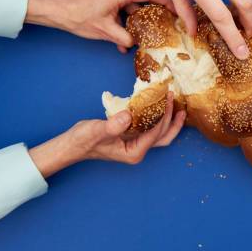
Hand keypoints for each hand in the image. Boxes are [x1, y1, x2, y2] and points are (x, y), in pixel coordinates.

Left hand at [25, 0, 173, 52]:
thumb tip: (136, 45)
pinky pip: (125, 10)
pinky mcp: (109, 1)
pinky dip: (129, 22)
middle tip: (171, 19)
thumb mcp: (105, 31)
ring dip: (141, 19)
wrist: (59, 12)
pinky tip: (126, 40)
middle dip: (159, 8)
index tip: (178, 10)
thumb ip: (124, 38)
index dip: (167, 1)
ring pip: (136, 5)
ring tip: (149, 33)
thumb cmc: (79, 18)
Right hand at [29, 93, 185, 177]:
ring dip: (170, 120)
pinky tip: (160, 107)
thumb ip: (112, 125)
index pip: (155, 133)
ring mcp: (137, 145)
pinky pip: (152, 129)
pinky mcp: (134, 138)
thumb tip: (127, 116)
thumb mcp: (96, 131)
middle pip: (163, 136)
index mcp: (134, 152)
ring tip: (178, 106)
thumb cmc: (83, 141)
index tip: (165, 99)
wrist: (73, 145)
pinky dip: (159, 118)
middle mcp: (139, 150)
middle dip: (171, 118)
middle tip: (173, 98)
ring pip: (161, 134)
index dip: (162, 116)